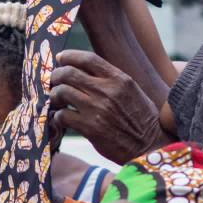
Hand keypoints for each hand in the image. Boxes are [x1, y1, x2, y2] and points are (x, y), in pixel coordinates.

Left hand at [48, 51, 163, 164]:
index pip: (88, 58)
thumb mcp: (132, 91)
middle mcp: (107, 91)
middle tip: (54, 82)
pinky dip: (57, 117)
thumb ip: (112, 79)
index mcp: (119, 79)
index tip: (61, 58)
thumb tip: (86, 70)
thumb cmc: (141, 118)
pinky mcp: (90, 128)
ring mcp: (97, 109)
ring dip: (55, 96)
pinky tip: (61, 119)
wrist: (149, 146)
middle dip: (56, 76)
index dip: (69, 56)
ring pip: (62, 92)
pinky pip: (62, 115)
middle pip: (69, 73)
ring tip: (57, 101)